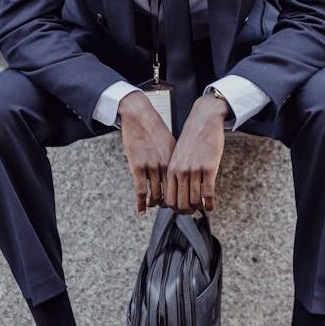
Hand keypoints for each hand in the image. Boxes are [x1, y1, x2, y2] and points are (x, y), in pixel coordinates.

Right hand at [118, 91, 175, 214]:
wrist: (140, 115)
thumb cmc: (155, 128)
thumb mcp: (171, 144)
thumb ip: (175, 159)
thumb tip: (180, 172)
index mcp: (176, 160)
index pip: (184, 185)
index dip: (187, 197)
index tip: (187, 204)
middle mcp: (166, 165)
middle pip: (172, 193)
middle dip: (175, 205)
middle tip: (174, 211)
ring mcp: (152, 167)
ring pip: (157, 195)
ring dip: (156, 204)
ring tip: (154, 206)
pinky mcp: (137, 167)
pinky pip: (141, 190)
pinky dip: (141, 203)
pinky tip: (141, 211)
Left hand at [165, 94, 227, 212]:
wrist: (204, 120)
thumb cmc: (193, 138)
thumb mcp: (178, 155)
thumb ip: (176, 171)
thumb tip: (178, 189)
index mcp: (171, 169)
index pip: (169, 198)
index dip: (175, 208)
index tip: (182, 209)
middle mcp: (180, 172)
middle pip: (180, 203)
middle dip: (187, 211)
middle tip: (193, 211)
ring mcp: (194, 170)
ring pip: (194, 200)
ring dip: (199, 208)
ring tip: (203, 207)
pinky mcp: (209, 168)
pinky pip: (208, 193)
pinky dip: (210, 204)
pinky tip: (211, 206)